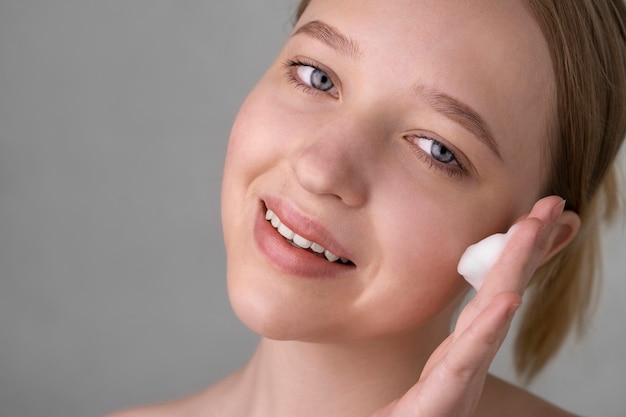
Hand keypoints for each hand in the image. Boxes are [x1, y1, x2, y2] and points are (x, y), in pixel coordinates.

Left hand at [371, 196, 566, 416]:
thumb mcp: (428, 373)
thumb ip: (443, 349)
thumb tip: (461, 317)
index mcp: (463, 346)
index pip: (496, 291)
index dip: (520, 255)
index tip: (539, 217)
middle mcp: (469, 355)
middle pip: (503, 291)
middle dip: (529, 247)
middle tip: (555, 204)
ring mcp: (460, 374)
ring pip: (492, 313)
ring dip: (515, 267)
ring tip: (534, 227)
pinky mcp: (443, 397)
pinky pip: (466, 358)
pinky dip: (489, 329)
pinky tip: (508, 300)